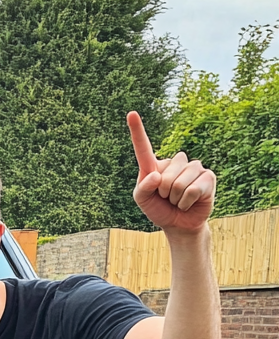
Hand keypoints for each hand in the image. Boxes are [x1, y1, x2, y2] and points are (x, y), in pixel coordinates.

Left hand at [128, 111, 215, 234]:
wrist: (179, 224)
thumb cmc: (158, 209)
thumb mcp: (142, 201)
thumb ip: (142, 188)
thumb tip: (157, 175)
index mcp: (155, 165)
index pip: (144, 147)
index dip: (137, 131)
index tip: (131, 113)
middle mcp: (175, 162)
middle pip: (165, 176)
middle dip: (163, 193)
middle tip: (167, 198)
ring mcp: (193, 167)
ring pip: (178, 183)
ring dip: (175, 198)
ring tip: (178, 200)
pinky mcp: (208, 176)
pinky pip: (191, 190)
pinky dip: (186, 201)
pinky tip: (189, 202)